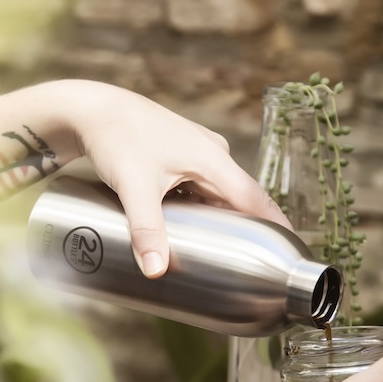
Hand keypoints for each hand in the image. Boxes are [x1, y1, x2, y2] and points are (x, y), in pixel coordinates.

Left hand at [73, 84, 288, 276]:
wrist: (91, 109)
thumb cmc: (116, 138)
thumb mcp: (134, 187)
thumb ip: (146, 230)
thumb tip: (156, 271)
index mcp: (213, 159)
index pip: (256, 199)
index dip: (276, 226)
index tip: (290, 253)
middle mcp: (213, 153)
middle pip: (240, 199)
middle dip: (248, 229)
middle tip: (254, 266)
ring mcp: (197, 152)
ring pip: (218, 194)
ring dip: (222, 219)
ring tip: (227, 253)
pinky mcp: (181, 154)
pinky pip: (202, 187)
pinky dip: (202, 207)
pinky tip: (194, 226)